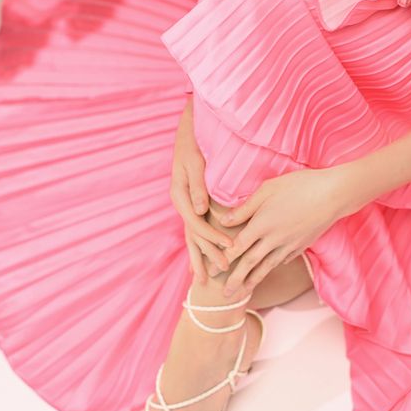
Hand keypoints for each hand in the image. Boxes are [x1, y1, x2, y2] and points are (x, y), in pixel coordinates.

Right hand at [169, 115, 233, 284]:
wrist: (188, 132)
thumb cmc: (194, 145)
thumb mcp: (195, 162)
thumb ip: (198, 186)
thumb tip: (200, 210)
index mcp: (180, 194)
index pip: (197, 223)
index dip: (213, 237)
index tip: (230, 247)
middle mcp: (181, 202)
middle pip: (195, 234)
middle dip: (210, 252)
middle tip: (226, 269)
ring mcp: (185, 204)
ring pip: (193, 235)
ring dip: (202, 254)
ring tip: (208, 277)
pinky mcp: (192, 203)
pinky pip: (196, 227)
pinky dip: (200, 244)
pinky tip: (203, 258)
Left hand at [215, 168, 339, 296]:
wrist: (333, 195)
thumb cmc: (298, 185)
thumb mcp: (267, 189)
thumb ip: (245, 208)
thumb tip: (224, 220)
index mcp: (262, 224)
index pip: (237, 247)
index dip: (222, 261)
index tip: (210, 271)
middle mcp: (274, 239)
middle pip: (250, 263)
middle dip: (235, 279)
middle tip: (223, 295)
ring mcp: (289, 245)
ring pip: (267, 266)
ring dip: (253, 280)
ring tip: (243, 292)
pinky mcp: (301, 245)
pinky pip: (283, 259)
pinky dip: (273, 267)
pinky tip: (269, 270)